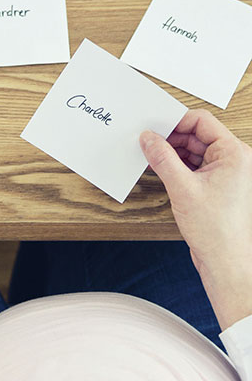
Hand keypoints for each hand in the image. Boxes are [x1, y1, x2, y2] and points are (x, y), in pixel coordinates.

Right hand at [140, 109, 251, 329]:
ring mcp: (223, 173)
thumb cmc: (216, 228)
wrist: (225, 259)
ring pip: (192, 151)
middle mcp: (231, 160)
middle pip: (196, 136)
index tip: (153, 126)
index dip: (176, 121)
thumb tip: (148, 138)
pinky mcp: (213, 185)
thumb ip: (163, 159)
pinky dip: (175, 166)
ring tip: (150, 157)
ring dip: (171, 153)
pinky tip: (159, 169)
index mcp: (233, 153)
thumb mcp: (182, 187)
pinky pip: (192, 166)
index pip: (202, 122)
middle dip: (170, 138)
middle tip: (146, 142)